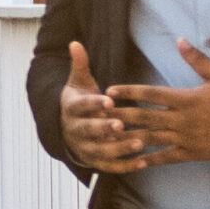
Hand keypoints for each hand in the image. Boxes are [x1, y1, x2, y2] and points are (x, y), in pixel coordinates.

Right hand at [58, 41, 145, 173]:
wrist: (66, 129)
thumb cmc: (80, 101)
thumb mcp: (77, 82)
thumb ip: (79, 64)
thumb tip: (75, 42)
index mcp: (72, 108)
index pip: (81, 106)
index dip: (94, 104)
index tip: (109, 101)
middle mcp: (75, 130)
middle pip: (88, 130)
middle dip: (104, 128)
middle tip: (121, 124)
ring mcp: (84, 147)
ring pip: (100, 150)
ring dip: (119, 148)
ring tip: (139, 143)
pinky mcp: (94, 160)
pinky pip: (109, 166)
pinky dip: (125, 166)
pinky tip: (143, 162)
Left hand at [108, 42, 209, 166]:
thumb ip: (198, 59)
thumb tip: (180, 40)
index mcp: (187, 99)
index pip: (152, 94)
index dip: (129, 92)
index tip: (109, 91)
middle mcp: (183, 120)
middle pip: (145, 117)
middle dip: (120, 115)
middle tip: (98, 115)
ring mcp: (186, 138)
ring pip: (151, 138)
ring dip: (128, 137)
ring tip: (107, 137)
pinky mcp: (191, 153)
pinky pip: (166, 158)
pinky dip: (149, 160)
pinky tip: (132, 161)